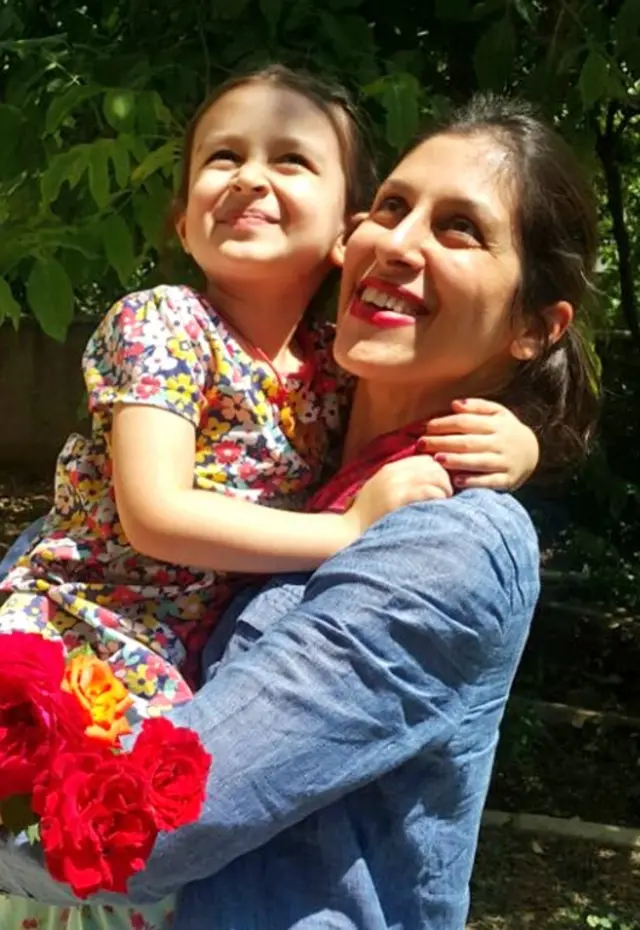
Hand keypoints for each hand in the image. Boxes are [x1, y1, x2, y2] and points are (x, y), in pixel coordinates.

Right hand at [345, 455, 452, 535]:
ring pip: (435, 476)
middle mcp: (393, 472)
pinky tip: (439, 509)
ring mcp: (396, 484)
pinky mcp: (399, 499)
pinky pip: (429, 491)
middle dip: (445, 479)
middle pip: (433, 465)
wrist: (349, 532)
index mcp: (390, 469)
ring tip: (446, 503)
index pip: (424, 459)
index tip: (441, 487)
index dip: (437, 471)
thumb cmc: (368, 517)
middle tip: (448, 496)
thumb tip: (426, 482)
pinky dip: (440, 498)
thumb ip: (399, 482)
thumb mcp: (380, 491)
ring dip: (445, 489)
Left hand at [419, 398, 539, 489]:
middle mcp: (501, 442)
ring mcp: (505, 462)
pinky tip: (456, 481)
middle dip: (443, 442)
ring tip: (437, 460)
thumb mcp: (497, 413)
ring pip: (478, 461)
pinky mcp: (507, 480)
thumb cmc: (504, 430)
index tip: (424, 427)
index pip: (466, 422)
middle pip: (468, 442)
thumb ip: (476, 406)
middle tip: (421, 444)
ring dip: (457, 461)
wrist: (532, 453)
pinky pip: (489, 481)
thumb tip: (455, 404)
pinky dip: (473, 481)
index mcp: (496, 424)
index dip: (444, 424)